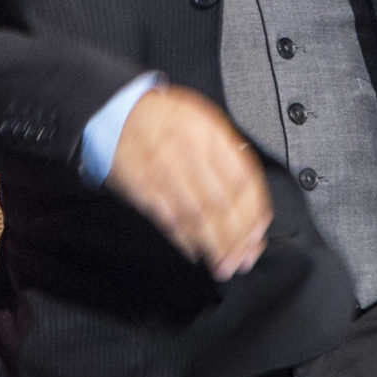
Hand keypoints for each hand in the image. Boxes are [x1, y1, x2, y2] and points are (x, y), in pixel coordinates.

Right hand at [104, 85, 270, 279]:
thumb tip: (251, 194)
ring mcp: (165, 171)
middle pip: (222, 204)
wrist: (119, 111)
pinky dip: (184, 240)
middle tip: (244, 258)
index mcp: (210, 134)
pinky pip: (168, 219)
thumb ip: (228, 153)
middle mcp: (190, 152)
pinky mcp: (142, 188)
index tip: (257, 233)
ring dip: (214, 246)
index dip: (253, 213)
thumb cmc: (165, 118)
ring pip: (197, 217)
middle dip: (237, 238)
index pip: (243, 180)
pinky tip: (195, 251)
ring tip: (224, 264)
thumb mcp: (204, 121)